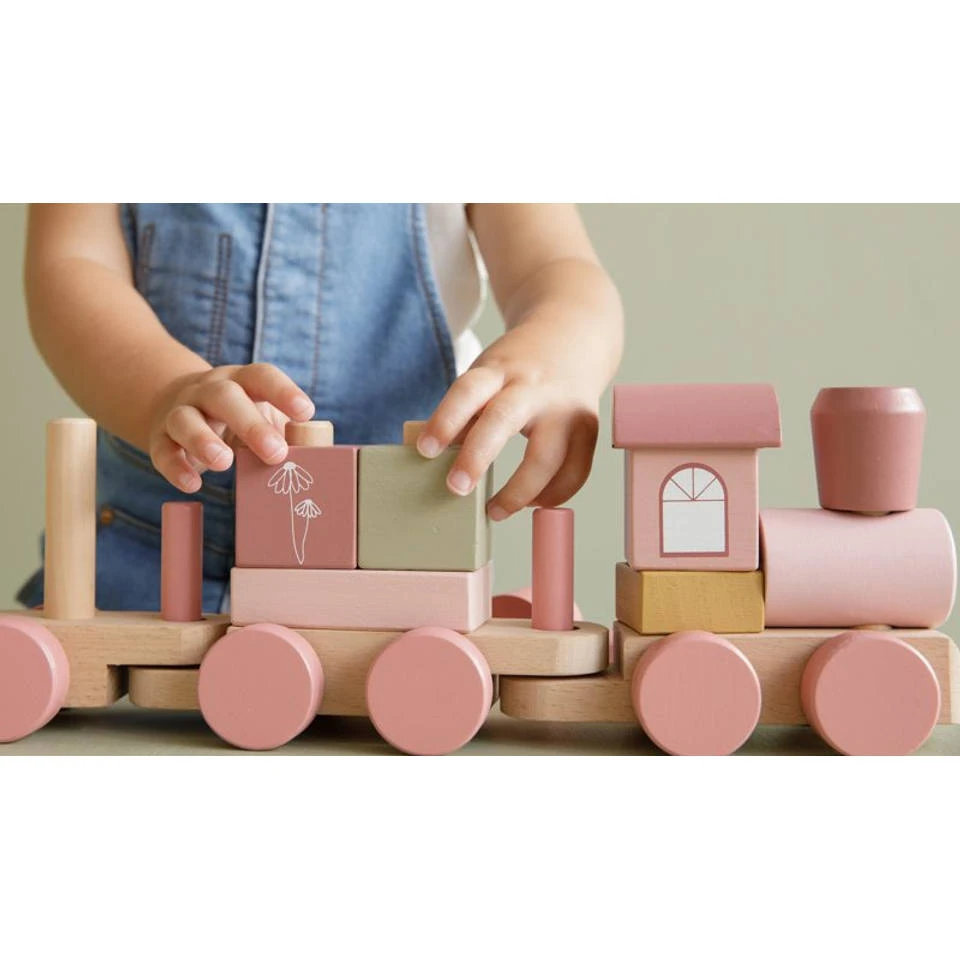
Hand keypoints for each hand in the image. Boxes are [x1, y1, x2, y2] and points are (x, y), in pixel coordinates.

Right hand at [148, 363, 314, 492]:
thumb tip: (317, 459)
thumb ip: (286, 434)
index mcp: (241, 382)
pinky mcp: (159, 437)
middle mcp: (208, 390)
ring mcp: (180, 411)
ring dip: (204, 440)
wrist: (175, 406)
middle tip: (276, 453)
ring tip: (224, 463)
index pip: (261, 376)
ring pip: (186, 419)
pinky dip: (175, 467)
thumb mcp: (262, 417)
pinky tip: (192, 484)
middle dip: (251, 424)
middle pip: (225, 397)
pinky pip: (163, 450)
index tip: (305, 412)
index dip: (283, 391)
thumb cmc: (237, 417)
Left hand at [416, 318, 600, 520]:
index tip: (425, 450)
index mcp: (499, 370)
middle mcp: (533, 387)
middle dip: (477, 457)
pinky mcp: (589, 427)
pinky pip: (575, 471)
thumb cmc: (519, 367)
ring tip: (495, 511)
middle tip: (456, 488)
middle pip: (504, 420)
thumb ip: (467, 415)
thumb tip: (439, 462)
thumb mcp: (487, 375)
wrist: (574, 334)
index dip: (445, 421)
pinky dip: (553, 494)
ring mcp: (565, 408)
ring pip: (547, 457)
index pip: (467, 391)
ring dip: (520, 492)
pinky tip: (534, 502)